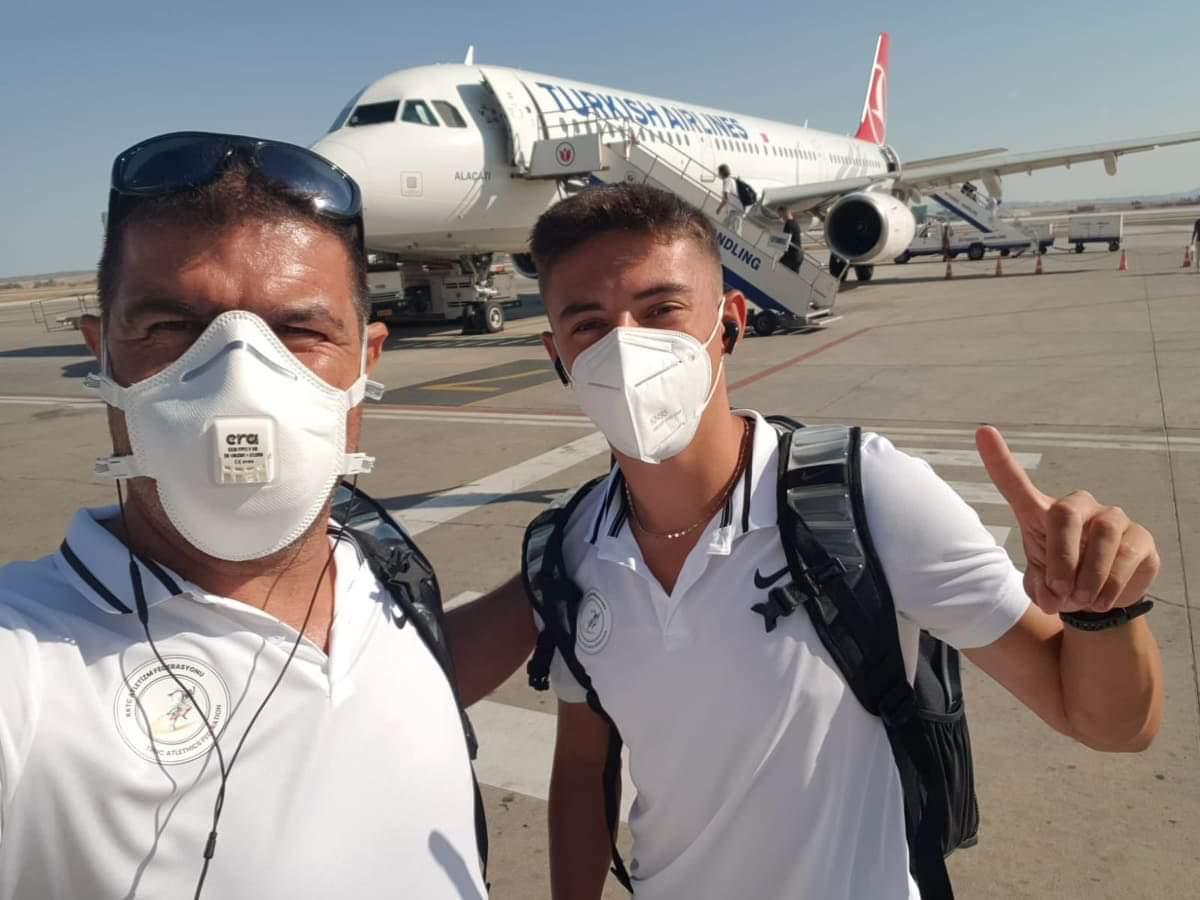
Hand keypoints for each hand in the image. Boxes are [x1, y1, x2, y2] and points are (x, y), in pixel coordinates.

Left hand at [976, 426, 1159, 613]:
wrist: (1097, 601)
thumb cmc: (1060, 581)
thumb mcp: (1040, 586)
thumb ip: (1039, 587)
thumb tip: (1052, 595)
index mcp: (1041, 513)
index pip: (1015, 483)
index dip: (998, 459)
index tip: (984, 432)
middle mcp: (1077, 507)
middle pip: (1065, 513)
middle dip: (1061, 557)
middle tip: (1060, 590)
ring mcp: (1112, 519)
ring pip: (1102, 536)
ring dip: (1088, 576)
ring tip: (1081, 600)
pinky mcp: (1141, 537)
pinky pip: (1128, 555)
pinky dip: (1111, 585)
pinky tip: (1100, 599)